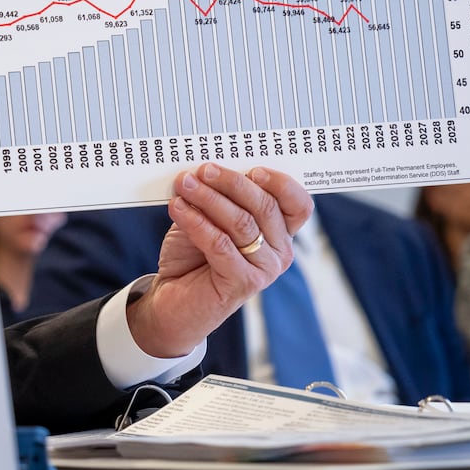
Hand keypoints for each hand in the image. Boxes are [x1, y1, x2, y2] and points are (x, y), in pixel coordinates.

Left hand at [126, 164, 313, 357]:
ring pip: (241, 223)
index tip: (252, 169)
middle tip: (203, 170)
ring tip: (183, 185)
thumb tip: (206, 172)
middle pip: (265, 207)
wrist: (172, 300)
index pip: (297, 204)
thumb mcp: (206, 218)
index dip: (280, 183)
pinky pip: (220, 243)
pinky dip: (196, 221)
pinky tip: (178, 207)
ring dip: (208, 198)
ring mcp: (264, 269)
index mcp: (279, 231)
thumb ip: (217, 199)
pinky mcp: (243, 283)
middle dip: (231, 183)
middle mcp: (279, 251)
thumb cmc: (192, 256)